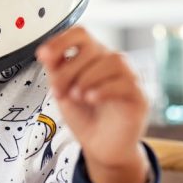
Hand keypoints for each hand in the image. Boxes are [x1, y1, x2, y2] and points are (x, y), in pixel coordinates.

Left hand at [36, 26, 149, 182]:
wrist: (101, 148)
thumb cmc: (84, 116)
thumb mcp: (62, 91)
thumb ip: (55, 71)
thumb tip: (44, 52)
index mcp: (93, 57)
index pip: (81, 34)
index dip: (61, 40)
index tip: (43, 56)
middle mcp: (113, 63)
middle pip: (94, 48)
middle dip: (69, 70)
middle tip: (58, 91)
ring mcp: (129, 78)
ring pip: (114, 61)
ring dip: (88, 78)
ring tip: (76, 96)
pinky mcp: (139, 97)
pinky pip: (126, 83)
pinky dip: (104, 89)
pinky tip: (90, 99)